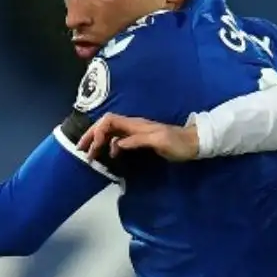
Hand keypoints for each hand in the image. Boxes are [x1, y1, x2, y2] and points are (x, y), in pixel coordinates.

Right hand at [77, 114, 200, 161]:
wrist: (194, 143)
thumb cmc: (179, 143)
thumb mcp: (160, 142)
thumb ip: (138, 141)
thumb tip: (116, 145)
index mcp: (136, 125)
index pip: (109, 121)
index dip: (97, 132)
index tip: (93, 148)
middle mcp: (133, 125)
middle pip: (106, 125)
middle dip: (92, 135)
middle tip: (82, 150)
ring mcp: (136, 132)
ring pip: (111, 132)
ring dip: (99, 141)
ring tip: (91, 154)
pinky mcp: (140, 139)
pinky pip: (119, 139)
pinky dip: (110, 145)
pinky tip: (109, 155)